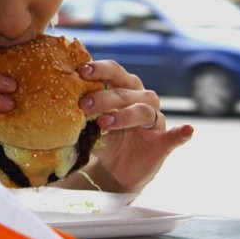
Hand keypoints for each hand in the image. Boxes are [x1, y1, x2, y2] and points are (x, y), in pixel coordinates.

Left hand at [77, 60, 193, 192]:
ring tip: (104, 122)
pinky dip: (181, 133)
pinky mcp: (163, 142)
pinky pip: (175, 137)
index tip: (81, 71)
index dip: (99, 69)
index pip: (113, 72)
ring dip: (123, 115)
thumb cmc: (102, 136)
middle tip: (83, 105)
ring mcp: (154, 120)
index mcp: (122, 88)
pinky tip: (187, 130)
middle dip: (103, 96)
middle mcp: (140, 99)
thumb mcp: (88, 121)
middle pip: (124, 90)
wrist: (115, 170)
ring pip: (142, 110)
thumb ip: (79, 109)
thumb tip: (52, 99)